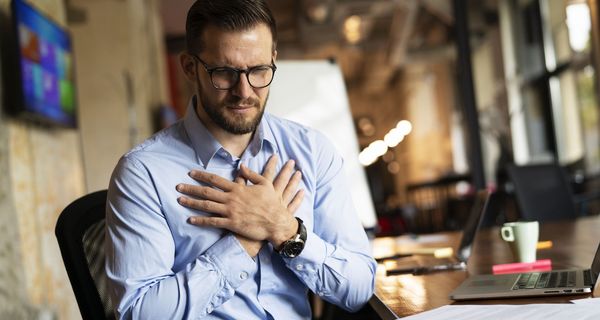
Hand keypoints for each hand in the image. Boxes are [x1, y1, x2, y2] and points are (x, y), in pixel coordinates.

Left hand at [177, 155, 303, 254]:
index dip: (202, 175)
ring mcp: (230, 212)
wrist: (276, 221)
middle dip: (191, 188)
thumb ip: (251, 175)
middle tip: (178, 186)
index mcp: (238, 188)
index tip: (191, 173)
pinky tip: (190, 219)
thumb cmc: (272, 203)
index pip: (215, 180)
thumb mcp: (265, 184)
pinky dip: (201, 220)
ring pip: (207, 206)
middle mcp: (231, 199)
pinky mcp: (232, 224)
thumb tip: (241, 167)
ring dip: (192, 202)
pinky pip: (213, 222)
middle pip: (207, 192)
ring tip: (179, 200)